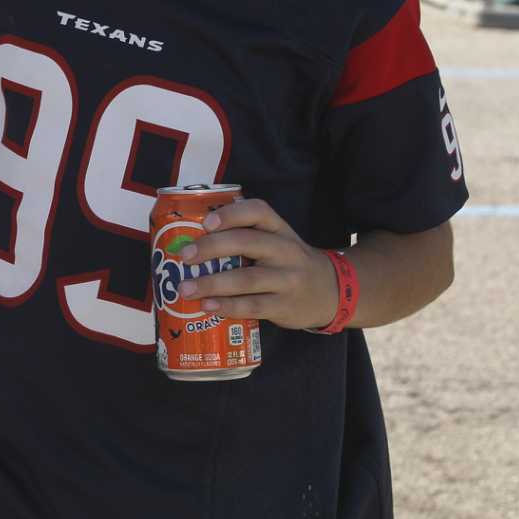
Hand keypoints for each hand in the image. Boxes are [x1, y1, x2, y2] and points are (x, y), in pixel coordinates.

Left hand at [175, 198, 339, 331]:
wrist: (333, 291)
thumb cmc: (288, 262)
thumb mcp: (277, 240)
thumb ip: (245, 235)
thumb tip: (188, 239)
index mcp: (279, 229)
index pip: (258, 211)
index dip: (231, 214)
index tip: (206, 222)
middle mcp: (285, 251)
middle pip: (247, 243)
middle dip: (211, 248)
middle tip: (185, 256)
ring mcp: (288, 279)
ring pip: (247, 279)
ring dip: (212, 283)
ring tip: (185, 289)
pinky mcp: (285, 306)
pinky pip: (254, 306)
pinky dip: (228, 306)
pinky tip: (208, 306)